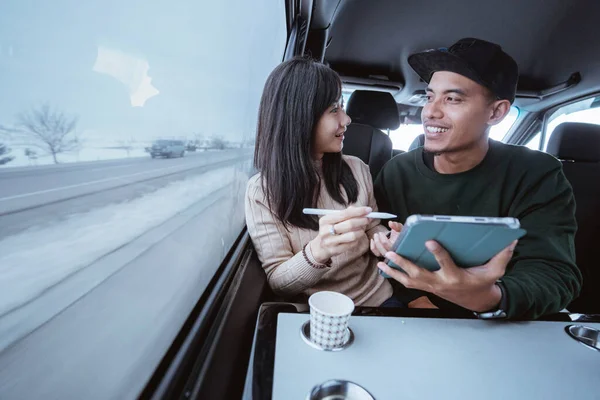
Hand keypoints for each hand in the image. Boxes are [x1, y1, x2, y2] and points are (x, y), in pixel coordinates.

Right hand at [310, 206, 370, 262]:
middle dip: (362, 221)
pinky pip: (352, 244)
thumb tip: (361, 210)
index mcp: (325, 220)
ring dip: (361, 231)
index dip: (359, 211)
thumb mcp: (334, 219)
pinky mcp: (336, 250)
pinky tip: (357, 236)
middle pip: (350, 224)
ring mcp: (330, 242)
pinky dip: (358, 239)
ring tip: (363, 228)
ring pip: (352, 235)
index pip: (345, 214)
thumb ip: (346, 213)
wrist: (320, 246)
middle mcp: (326, 231)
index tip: (369, 209)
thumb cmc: (330, 230)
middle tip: (368, 219)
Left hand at [370, 221, 402, 256]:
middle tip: (378, 233)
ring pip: (379, 253)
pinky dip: (373, 247)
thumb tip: (390, 223)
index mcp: (397, 247)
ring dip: (376, 243)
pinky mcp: (382, 254)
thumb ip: (397, 226)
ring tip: (376, 235)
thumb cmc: (399, 234)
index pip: (389, 246)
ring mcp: (387, 254)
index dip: (383, 239)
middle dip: (378, 241)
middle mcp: (392, 253)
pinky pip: (376, 253)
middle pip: (383, 251)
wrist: (399, 239)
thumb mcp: (400, 229)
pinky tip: (372, 240)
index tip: (381, 233)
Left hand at [377, 240, 517, 311]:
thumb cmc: (482, 282)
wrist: (474, 300)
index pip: (445, 263)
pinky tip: (382, 267)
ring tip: (381, 260)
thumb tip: (512, 240)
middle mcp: (439, 282)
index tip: (429, 240)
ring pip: (408, 280)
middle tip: (392, 252)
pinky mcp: (424, 287)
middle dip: (405, 263)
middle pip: (419, 274)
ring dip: (394, 270)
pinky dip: (394, 275)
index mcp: (455, 276)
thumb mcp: (494, 271)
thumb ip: (502, 256)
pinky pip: (405, 282)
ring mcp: (429, 286)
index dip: (438, 253)